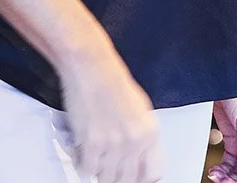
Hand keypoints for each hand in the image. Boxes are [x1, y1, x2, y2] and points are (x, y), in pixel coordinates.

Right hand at [59, 44, 162, 182]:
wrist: (91, 65)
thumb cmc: (112, 82)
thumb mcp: (140, 110)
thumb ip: (142, 137)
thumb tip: (138, 160)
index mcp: (151, 133)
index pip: (154, 174)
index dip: (141, 180)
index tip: (131, 178)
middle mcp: (135, 141)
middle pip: (127, 180)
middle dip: (116, 177)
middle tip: (107, 167)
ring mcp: (114, 144)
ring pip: (106, 178)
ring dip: (99, 170)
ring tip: (94, 156)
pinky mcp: (92, 142)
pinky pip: (87, 169)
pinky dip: (83, 163)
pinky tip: (82, 150)